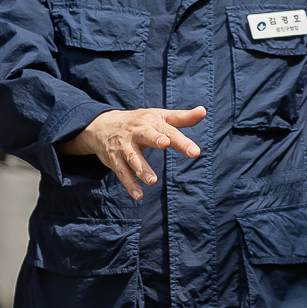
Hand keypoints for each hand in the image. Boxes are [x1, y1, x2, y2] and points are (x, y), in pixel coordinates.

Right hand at [55, 107, 205, 199]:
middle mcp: (136, 132)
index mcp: (151, 122)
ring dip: (141, 168)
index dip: (182, 141)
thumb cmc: (139, 121)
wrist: (102, 125)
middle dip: (155, 139)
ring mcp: (124, 147)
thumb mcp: (159, 116)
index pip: (169, 131)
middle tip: (165, 144)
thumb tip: (204, 111)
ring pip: (132, 158)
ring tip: (152, 181)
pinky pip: (122, 173)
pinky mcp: (115, 160)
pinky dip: (129, 184)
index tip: (195, 152)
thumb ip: (182, 118)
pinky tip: (139, 196)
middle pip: (147, 135)